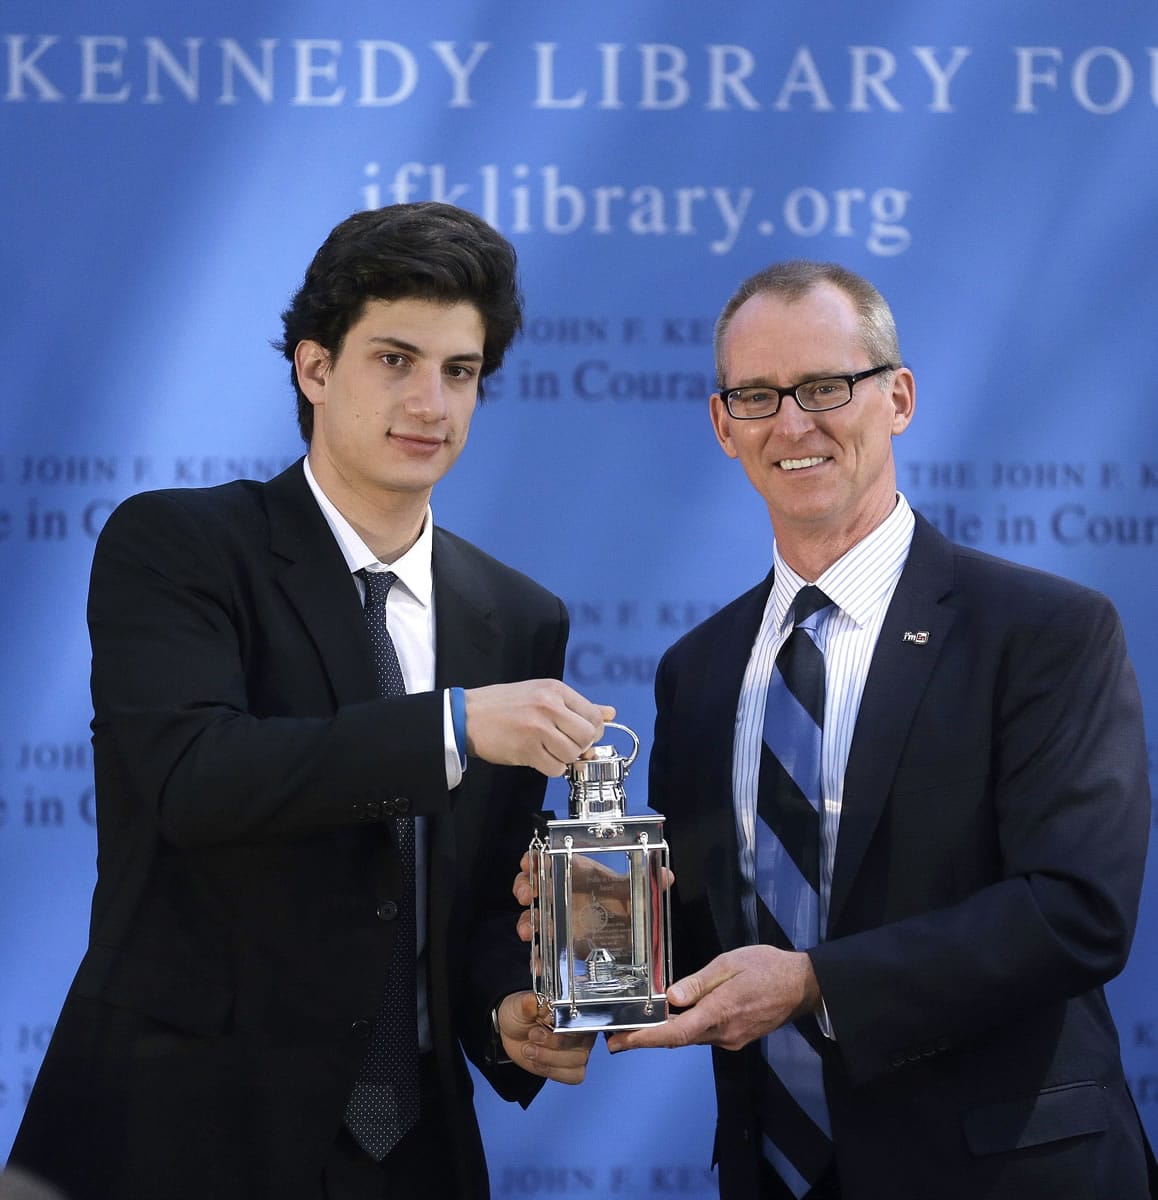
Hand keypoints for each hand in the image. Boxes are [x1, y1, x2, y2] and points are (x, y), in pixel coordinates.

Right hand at [464, 681, 613, 776]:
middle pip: (588, 736)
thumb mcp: (542, 694)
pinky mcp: (527, 749)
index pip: (594, 716)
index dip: (593, 731)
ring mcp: (538, 728)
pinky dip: (551, 768)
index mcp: (555, 690)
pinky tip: (539, 757)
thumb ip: (577, 705)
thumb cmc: (503, 705)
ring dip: (564, 758)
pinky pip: (555, 768)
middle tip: (565, 744)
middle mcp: (549, 706)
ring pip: (573, 754)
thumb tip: (610, 713)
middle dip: (581, 746)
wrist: (467, 715)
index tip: (582, 735)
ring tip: (548, 750)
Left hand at [497, 991, 595, 1083]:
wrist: (510, 1033)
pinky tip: (538, 1063)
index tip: (544, 1022)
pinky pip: (574, 1076)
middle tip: (533, 1035)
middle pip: (581, 1043)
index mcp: (573, 1010)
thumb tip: (532, 1001)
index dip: (564, 1024)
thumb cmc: (520, 1014)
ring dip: (549, 1059)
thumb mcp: (519, 1005)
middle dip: (554, 1043)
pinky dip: (553, 1071)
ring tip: (529, 1050)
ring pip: (577, 1061)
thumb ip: (527, 1004)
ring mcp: (578, 1050)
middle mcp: (580, 1030)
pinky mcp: (570, 1068)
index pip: (581, 1019)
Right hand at [513, 852, 674, 949]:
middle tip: (526, 893)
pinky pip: (542, 950)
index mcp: (576, 877)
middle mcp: (562, 896)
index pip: (548, 861)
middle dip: (524, 886)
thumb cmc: (622, 909)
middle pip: (532, 885)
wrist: (623, 943)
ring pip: (531, 916)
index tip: (530, 862)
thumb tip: (666, 877)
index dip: (535, 859)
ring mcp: (558, 921)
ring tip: (529, 930)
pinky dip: (537, 957)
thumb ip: (645, 886)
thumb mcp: (633, 896)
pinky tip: (539, 962)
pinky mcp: (559, 946)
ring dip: (525, 921)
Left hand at [604, 946, 820, 1052]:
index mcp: (720, 1012)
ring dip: (667, 1032)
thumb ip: (698, 983)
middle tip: (618, 1035)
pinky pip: (705, 1035)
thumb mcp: (729, 964)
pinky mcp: (737, 1038)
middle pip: (679, 1038)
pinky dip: (687, 1028)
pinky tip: (677, 1016)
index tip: (621, 1042)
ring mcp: (731, 1040)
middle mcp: (723, 1034)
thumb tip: (669, 999)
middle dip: (647, 1037)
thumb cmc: (765, 967)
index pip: (676, 1032)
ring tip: (641, 1022)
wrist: (801, 985)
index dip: (646, 1039)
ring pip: (692, 1037)